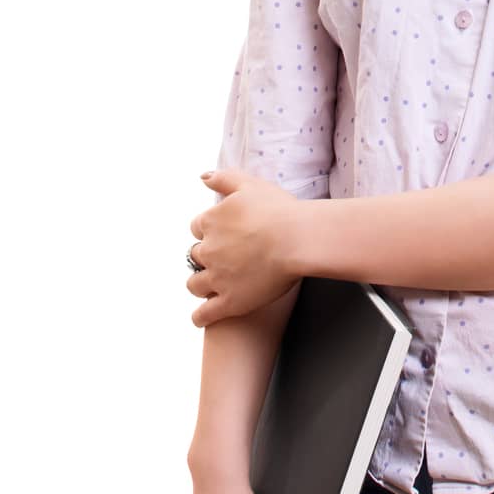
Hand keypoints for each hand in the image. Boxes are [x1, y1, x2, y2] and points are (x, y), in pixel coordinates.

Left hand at [187, 168, 303, 325]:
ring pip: (195, 285)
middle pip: (196, 256)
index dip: (210, 230)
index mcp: (211, 222)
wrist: (298, 240)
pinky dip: (201, 316)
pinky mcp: (229, 302)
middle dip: (207, 257)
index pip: (198, 227)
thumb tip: (202, 177)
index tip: (222, 234)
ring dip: (201, 284)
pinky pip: (204, 314)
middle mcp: (208, 250)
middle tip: (224, 259)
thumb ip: (224, 178)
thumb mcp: (250, 184)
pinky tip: (203, 316)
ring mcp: (217, 278)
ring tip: (211, 286)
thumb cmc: (280, 210)